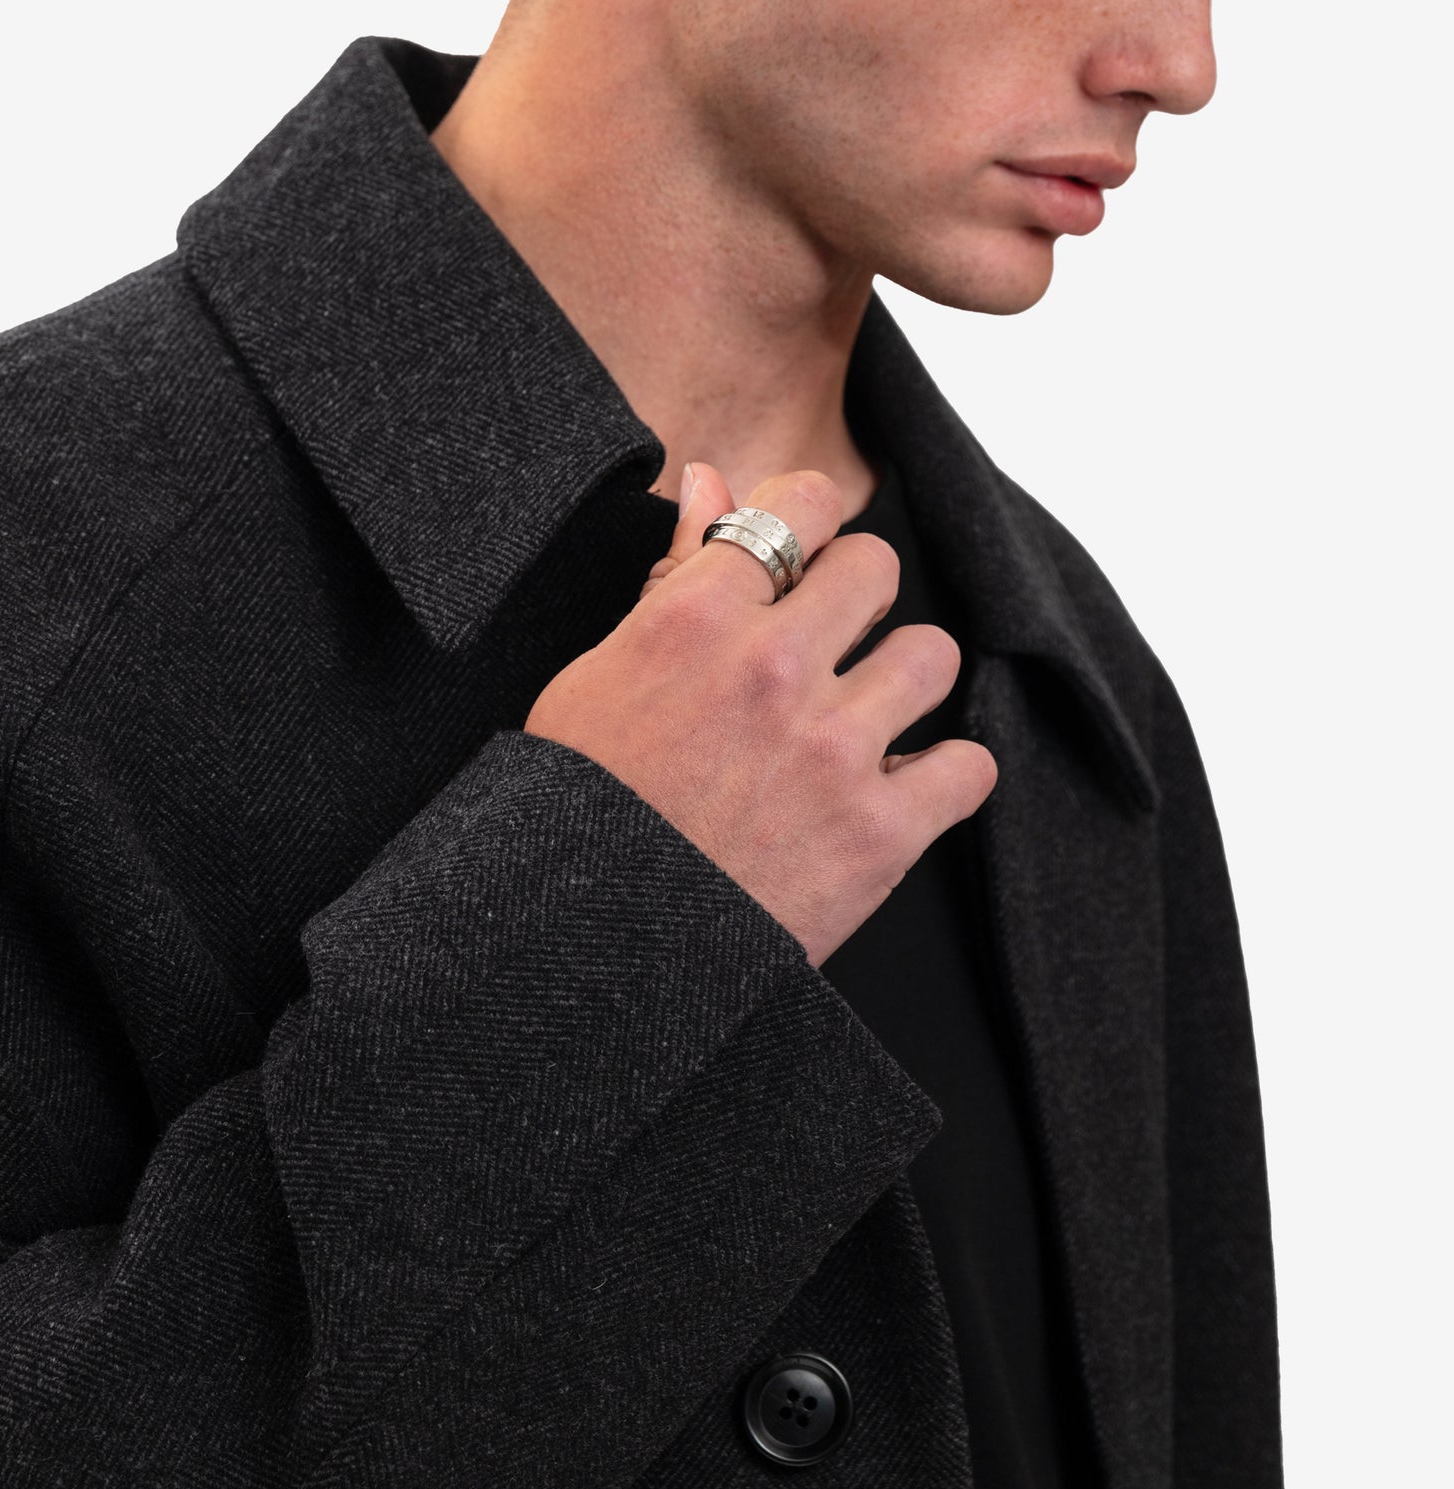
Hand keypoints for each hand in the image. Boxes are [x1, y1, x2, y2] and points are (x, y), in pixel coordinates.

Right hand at [525, 464, 997, 966]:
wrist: (589, 945)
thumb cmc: (580, 811)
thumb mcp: (596, 677)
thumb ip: (670, 575)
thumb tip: (713, 480)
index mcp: (694, 618)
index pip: (802, 503)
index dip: (810, 522)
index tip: (803, 558)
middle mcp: (772, 668)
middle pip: (877, 568)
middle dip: (855, 600)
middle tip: (826, 648)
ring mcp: (833, 749)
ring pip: (932, 656)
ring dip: (901, 681)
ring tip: (862, 720)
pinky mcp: (879, 833)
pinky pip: (971, 766)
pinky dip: (943, 778)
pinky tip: (898, 789)